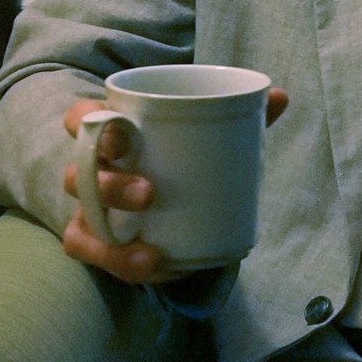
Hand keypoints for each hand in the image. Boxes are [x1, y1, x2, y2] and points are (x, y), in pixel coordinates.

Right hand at [59, 88, 286, 283]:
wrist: (163, 200)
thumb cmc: (180, 155)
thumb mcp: (207, 136)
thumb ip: (240, 117)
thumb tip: (280, 96)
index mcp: (111, 131)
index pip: (81, 117)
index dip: (86, 120)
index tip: (119, 129)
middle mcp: (91, 167)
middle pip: (80, 170)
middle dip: (109, 183)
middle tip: (149, 192)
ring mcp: (88, 205)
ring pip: (84, 216)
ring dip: (111, 235)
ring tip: (150, 249)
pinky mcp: (93, 239)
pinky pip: (94, 252)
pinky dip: (121, 262)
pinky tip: (155, 265)